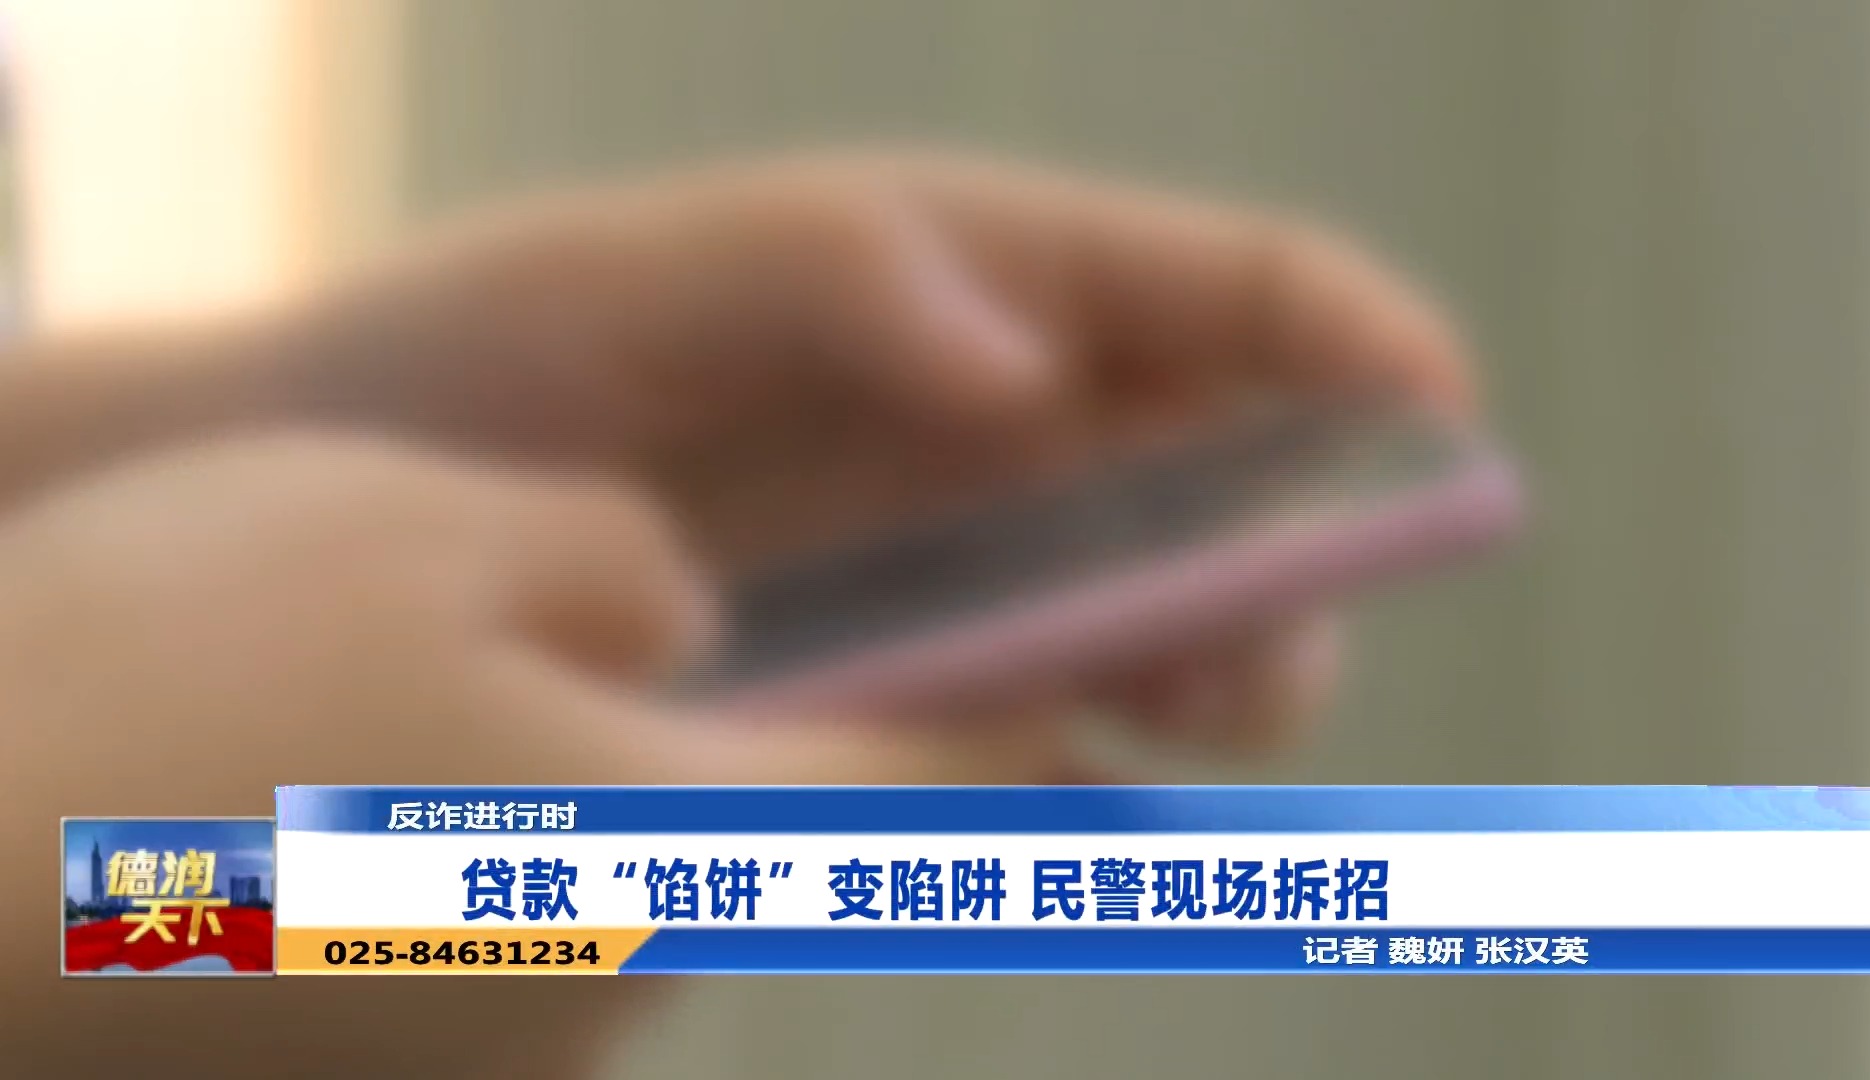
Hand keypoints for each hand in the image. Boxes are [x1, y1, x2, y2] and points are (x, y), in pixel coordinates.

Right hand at [0, 432, 1071, 1076]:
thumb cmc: (166, 696)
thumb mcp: (418, 531)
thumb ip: (611, 570)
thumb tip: (681, 618)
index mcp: (683, 835)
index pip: (958, 794)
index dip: (1062, 732)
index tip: (1143, 702)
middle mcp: (623, 978)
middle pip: (769, 836)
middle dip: (748, 731)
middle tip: (641, 626)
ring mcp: (499, 1045)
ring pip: (603, 876)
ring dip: (567, 777)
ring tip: (398, 679)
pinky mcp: (382, 1058)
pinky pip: (480, 922)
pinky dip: (453, 837)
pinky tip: (320, 772)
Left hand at [282, 152, 1475, 752]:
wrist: (357, 509)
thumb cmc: (488, 353)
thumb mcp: (636, 274)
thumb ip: (831, 275)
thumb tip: (1022, 354)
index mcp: (974, 283)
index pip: (1210, 287)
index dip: (1342, 328)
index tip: (1435, 396)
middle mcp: (1002, 425)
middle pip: (1228, 475)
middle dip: (1300, 546)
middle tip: (1265, 636)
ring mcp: (965, 560)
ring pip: (1163, 614)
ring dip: (1218, 665)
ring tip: (1181, 715)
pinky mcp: (906, 683)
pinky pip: (1047, 732)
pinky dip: (1090, 774)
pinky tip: (1071, 812)